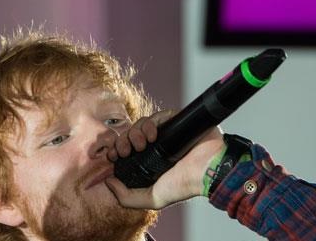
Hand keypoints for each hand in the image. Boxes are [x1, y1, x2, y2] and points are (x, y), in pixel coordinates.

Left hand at [105, 110, 225, 209]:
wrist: (207, 170)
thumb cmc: (184, 185)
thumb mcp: (152, 198)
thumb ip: (127, 197)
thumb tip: (109, 182)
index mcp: (149, 161)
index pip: (126, 150)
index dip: (116, 150)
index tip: (112, 156)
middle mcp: (155, 146)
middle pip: (129, 135)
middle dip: (122, 141)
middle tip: (125, 151)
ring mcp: (165, 132)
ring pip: (140, 124)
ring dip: (135, 132)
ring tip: (141, 144)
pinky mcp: (174, 121)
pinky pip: (156, 116)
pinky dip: (149, 123)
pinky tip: (152, 135)